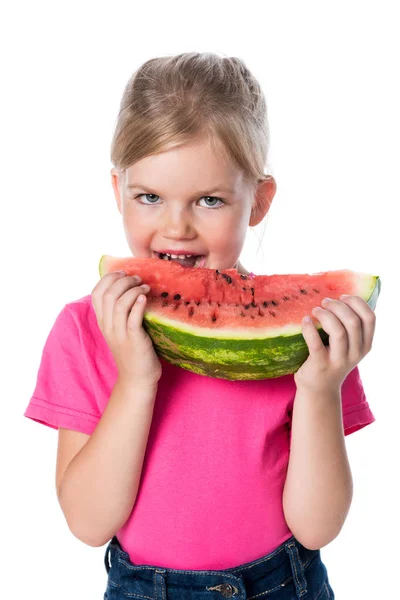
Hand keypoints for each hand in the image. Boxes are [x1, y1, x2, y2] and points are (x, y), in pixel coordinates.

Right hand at [91, 271, 161, 385]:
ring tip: (144, 287)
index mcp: (103, 322)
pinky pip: (133, 319)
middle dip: (123, 281)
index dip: (108, 278)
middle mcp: (108, 327)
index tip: (123, 272)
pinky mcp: (134, 340)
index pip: (96, 293)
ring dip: (132, 290)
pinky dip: (138, 305)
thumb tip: (129, 288)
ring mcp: (120, 334)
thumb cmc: (133, 351)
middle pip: (108, 295)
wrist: (137, 378)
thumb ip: (120, 312)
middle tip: (137, 279)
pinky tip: (145, 298)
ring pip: (118, 304)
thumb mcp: (120, 330)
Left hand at [294, 295, 375, 393]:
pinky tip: (305, 320)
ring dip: (325, 315)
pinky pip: (315, 343)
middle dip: (338, 306)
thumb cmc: (332, 359)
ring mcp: (339, 360)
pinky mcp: (320, 365)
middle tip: (324, 302)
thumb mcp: (348, 346)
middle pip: (353, 321)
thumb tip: (338, 297)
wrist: (320, 389)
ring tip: (315, 310)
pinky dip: (309, 328)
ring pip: (338, 331)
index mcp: (365, 344)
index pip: (370, 318)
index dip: (356, 302)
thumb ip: (350, 327)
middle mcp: (356, 353)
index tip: (342, 296)